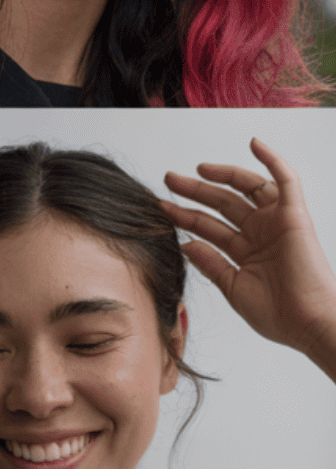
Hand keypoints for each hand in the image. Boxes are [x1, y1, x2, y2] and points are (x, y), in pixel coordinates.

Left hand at [164, 138, 335, 368]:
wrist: (308, 324)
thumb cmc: (277, 314)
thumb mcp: (232, 288)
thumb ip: (210, 264)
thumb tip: (186, 242)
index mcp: (245, 251)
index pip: (208, 225)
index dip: (184, 215)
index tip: (161, 206)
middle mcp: (260, 233)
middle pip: (222, 203)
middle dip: (195, 190)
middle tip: (169, 179)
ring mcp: (276, 223)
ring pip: (246, 189)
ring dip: (223, 174)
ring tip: (197, 169)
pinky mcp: (294, 216)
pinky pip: (286, 181)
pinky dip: (273, 161)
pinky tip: (254, 144)